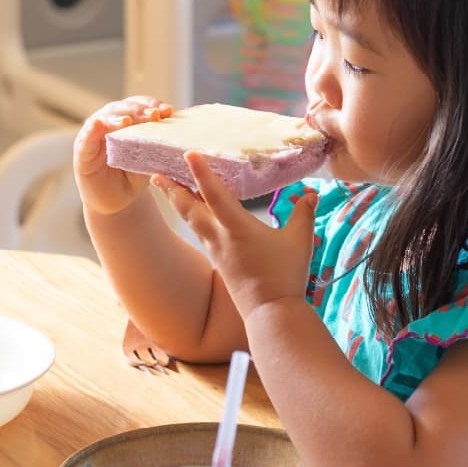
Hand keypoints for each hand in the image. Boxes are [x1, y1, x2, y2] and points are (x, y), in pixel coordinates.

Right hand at [73, 96, 173, 215]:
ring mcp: (95, 135)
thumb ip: (158, 146)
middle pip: (124, 108)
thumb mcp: (150, 160)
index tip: (169, 110)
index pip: (141, 106)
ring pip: (105, 118)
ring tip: (128, 120)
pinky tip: (98, 125)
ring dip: (117, 117)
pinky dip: (92, 130)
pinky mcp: (82, 152)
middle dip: (140, 110)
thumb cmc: (134, 177)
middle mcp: (111, 123)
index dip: (154, 105)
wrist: (117, 202)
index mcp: (129, 121)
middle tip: (154, 115)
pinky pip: (86, 139)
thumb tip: (179, 135)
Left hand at [153, 152, 318, 318]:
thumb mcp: (300, 240)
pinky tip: (197, 215)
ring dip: (178, 203)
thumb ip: (304, 214)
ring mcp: (217, 251)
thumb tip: (311, 194)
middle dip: (172, 190)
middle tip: (156, 175)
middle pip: (190, 209)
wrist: (271, 313)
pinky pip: (201, 233)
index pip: (215, 194)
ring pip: (192, 221)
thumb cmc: (285, 275)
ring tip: (167, 189)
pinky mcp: (219, 262)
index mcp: (237, 228)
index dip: (202, 172)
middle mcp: (221, 238)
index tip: (189, 154)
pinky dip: (194, 218)